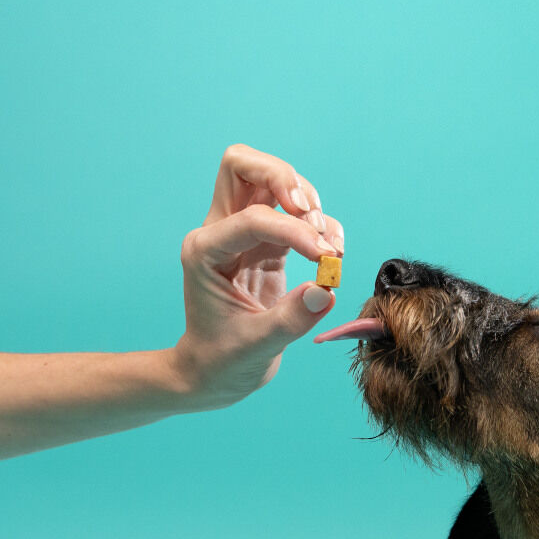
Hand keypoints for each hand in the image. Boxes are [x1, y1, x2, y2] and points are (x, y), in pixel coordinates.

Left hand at [172, 144, 343, 407]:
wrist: (214, 373)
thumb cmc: (223, 361)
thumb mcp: (255, 347)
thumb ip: (290, 319)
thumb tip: (325, 290)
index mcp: (205, 251)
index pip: (253, 217)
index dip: (294, 231)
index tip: (326, 258)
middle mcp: (220, 233)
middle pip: (243, 165)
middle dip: (283, 178)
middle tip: (310, 213)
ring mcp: (244, 236)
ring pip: (271, 181)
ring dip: (308, 201)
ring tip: (328, 247)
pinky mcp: (267, 247)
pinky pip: (294, 216)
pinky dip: (319, 224)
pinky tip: (333, 253)